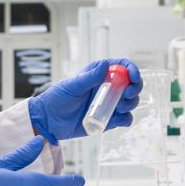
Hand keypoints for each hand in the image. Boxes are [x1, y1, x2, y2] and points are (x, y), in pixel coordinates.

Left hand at [28, 58, 142, 143]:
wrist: (49, 121)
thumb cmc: (57, 98)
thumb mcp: (73, 85)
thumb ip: (90, 76)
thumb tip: (106, 64)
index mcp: (100, 74)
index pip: (122, 67)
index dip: (132, 69)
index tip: (134, 77)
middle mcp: (107, 87)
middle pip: (131, 84)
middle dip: (135, 88)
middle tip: (127, 95)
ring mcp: (109, 103)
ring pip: (131, 101)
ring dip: (131, 104)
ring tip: (119, 108)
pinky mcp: (108, 119)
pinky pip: (125, 119)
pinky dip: (126, 119)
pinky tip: (118, 119)